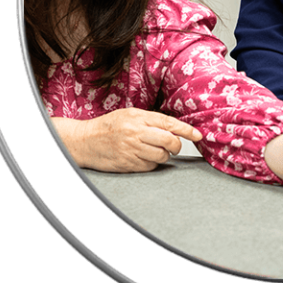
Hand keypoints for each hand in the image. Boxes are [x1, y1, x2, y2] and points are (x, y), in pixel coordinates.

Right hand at [52, 109, 201, 172]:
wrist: (84, 141)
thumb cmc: (108, 126)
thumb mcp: (129, 115)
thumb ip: (151, 120)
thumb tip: (174, 128)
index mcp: (138, 117)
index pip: (169, 124)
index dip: (187, 130)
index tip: (198, 135)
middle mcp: (136, 133)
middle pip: (169, 142)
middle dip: (176, 146)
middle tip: (174, 146)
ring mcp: (132, 150)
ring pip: (162, 157)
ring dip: (163, 156)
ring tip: (153, 150)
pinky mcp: (128, 164)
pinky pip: (150, 167)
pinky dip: (151, 164)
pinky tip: (142, 157)